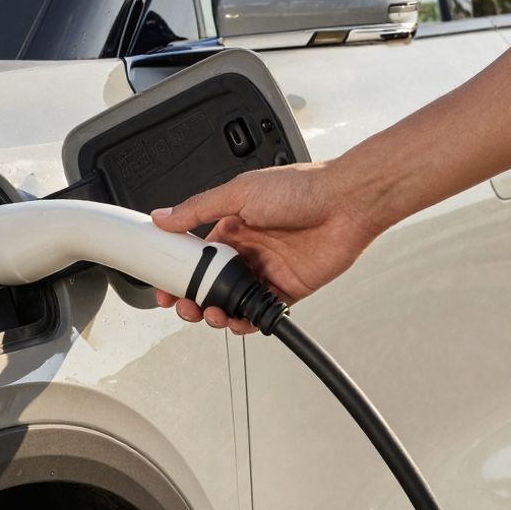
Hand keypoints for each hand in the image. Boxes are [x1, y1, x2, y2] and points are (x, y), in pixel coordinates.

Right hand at [151, 160, 383, 333]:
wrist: (346, 202)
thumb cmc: (301, 188)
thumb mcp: (240, 192)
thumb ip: (199, 208)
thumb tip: (164, 216)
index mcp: (233, 225)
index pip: (197, 255)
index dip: (180, 273)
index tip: (166, 286)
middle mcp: (249, 249)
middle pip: (212, 283)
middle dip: (194, 298)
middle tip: (185, 306)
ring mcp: (268, 270)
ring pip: (234, 301)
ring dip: (218, 312)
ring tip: (211, 313)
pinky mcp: (288, 289)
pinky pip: (262, 311)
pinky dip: (247, 321)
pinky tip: (237, 321)